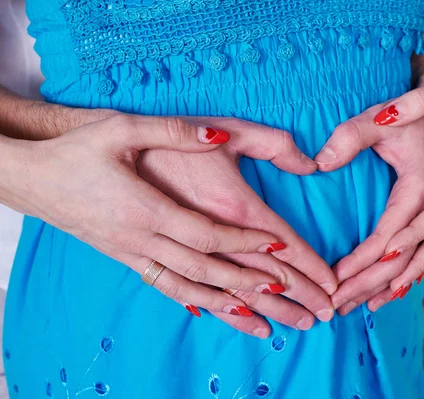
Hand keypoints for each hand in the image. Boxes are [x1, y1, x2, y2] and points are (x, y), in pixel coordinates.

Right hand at [3, 114, 334, 332]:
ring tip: (268, 323)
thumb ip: (175, 130)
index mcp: (150, 208)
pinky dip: (198, 304)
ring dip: (232, 307)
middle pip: (210, 272)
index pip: (212, 235)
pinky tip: (216, 312)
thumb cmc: (77, 149)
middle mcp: (145, 239)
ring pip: (191, 290)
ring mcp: (135, 254)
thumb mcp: (123, 129)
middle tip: (293, 301)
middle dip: (256, 288)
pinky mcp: (126, 259)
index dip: (250, 246)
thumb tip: (218, 133)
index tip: (286, 255)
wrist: (31, 176)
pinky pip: (168, 289)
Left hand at [313, 104, 423, 313]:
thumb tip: (321, 160)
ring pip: (422, 261)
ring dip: (390, 286)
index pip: (402, 225)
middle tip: (339, 301)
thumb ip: (361, 130)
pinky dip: (409, 276)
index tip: (343, 272)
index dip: (374, 251)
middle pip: (411, 254)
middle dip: (373, 280)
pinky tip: (389, 293)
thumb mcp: (403, 109)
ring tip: (360, 307)